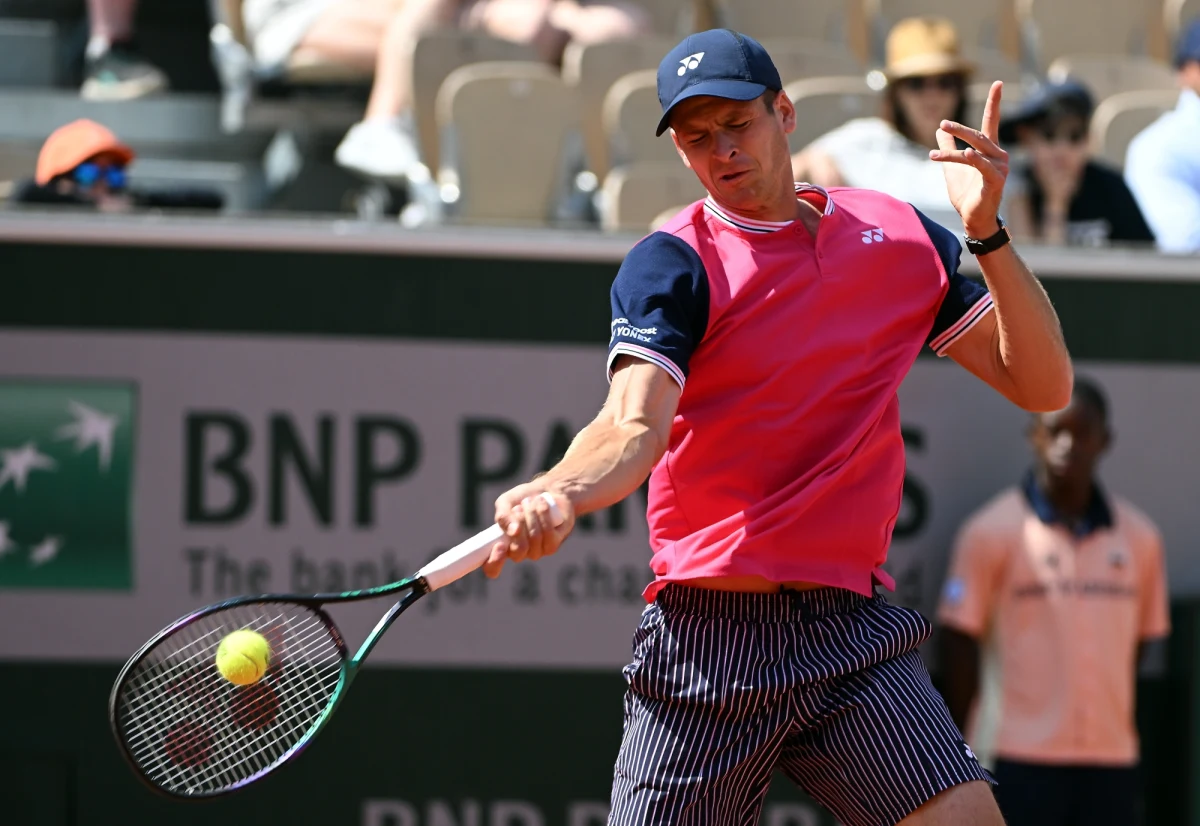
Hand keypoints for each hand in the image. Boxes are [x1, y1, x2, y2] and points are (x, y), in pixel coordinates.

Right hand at [483, 482, 574, 578]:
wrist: (547, 490)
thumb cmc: (523, 498)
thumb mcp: (506, 502)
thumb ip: (502, 515)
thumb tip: (512, 530)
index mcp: (502, 546)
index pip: (492, 567)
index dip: (494, 561)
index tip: (499, 545)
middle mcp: (519, 552)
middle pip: (518, 551)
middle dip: (519, 523)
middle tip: (519, 508)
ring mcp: (537, 551)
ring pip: (534, 538)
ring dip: (531, 514)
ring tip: (530, 501)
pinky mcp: (553, 544)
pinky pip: (548, 533)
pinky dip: (543, 514)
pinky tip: (542, 504)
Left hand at [930, 80, 1009, 238]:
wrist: (974, 219)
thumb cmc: (967, 193)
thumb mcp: (952, 167)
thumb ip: (948, 147)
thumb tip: (939, 129)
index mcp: (990, 150)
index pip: (992, 122)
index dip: (994, 103)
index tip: (998, 82)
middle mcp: (998, 155)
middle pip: (979, 136)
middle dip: (960, 129)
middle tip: (943, 123)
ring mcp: (1000, 168)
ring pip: (976, 152)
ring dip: (954, 151)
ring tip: (935, 151)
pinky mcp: (996, 182)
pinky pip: (984, 167)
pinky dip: (975, 160)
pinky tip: (967, 154)